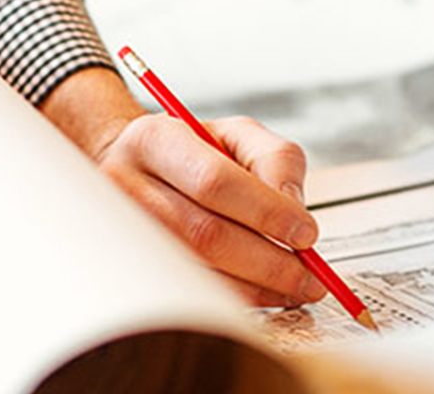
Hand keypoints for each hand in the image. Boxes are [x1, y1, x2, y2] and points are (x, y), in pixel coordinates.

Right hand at [92, 114, 327, 306]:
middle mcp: (128, 185)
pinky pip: (190, 290)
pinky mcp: (132, 267)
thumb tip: (294, 207)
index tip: (306, 233)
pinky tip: (264, 292)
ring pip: (197, 269)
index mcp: (156, 140)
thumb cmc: (193, 152)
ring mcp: (124, 232)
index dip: (266, 212)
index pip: (214, 182)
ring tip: (295, 287)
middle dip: (268, 262)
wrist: (138, 170)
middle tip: (309, 276)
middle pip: (206, 233)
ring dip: (257, 286)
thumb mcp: (238, 135)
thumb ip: (276, 160)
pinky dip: (237, 297)